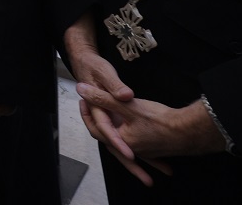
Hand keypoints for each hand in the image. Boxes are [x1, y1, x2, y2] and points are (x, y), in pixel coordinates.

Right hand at [62, 15, 150, 182]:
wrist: (84, 62)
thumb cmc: (93, 67)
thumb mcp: (105, 74)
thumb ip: (114, 88)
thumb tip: (124, 95)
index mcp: (97, 110)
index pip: (106, 130)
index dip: (118, 142)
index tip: (131, 155)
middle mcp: (103, 119)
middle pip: (115, 147)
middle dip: (132, 165)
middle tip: (147, 180)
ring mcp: (109, 121)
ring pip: (124, 147)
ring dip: (139, 163)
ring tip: (153, 178)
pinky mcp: (116, 120)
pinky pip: (129, 140)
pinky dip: (142, 151)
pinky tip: (156, 161)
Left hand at [75, 85, 225, 184]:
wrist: (189, 132)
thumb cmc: (160, 120)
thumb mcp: (127, 105)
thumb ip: (103, 97)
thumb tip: (81, 89)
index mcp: (120, 140)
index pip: (95, 128)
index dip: (87, 112)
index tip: (83, 100)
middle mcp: (129, 148)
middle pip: (107, 135)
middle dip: (97, 121)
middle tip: (90, 106)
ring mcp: (142, 150)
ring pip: (122, 139)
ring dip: (113, 128)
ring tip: (107, 113)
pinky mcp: (153, 148)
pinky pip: (136, 142)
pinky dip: (130, 134)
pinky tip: (132, 126)